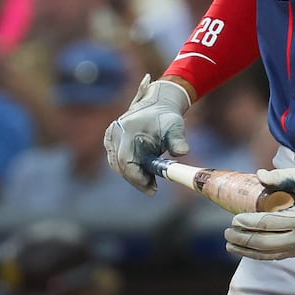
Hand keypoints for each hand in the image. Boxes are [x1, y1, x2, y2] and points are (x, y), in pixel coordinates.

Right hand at [103, 75, 190, 194]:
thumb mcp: (175, 127)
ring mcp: (111, 139)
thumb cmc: (166, 117)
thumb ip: (178, 140)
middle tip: (153, 190)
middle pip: (120, 165)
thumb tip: (182, 152)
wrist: (157, 105)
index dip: (136, 176)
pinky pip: (119, 162)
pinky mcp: (112, 144)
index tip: (151, 187)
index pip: (125, 159)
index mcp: (126, 129)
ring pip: (119, 166)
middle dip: (137, 180)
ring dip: (134, 177)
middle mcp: (114, 134)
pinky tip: (146, 177)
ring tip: (152, 185)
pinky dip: (132, 171)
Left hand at [225, 166, 294, 260]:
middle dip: (243, 238)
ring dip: (246, 250)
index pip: (269, 223)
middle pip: (265, 242)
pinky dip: (258, 255)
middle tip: (228, 232)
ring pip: (268, 253)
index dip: (249, 223)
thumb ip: (280, 176)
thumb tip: (258, 175)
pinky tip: (245, 250)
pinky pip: (276, 256)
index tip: (234, 219)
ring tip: (230, 244)